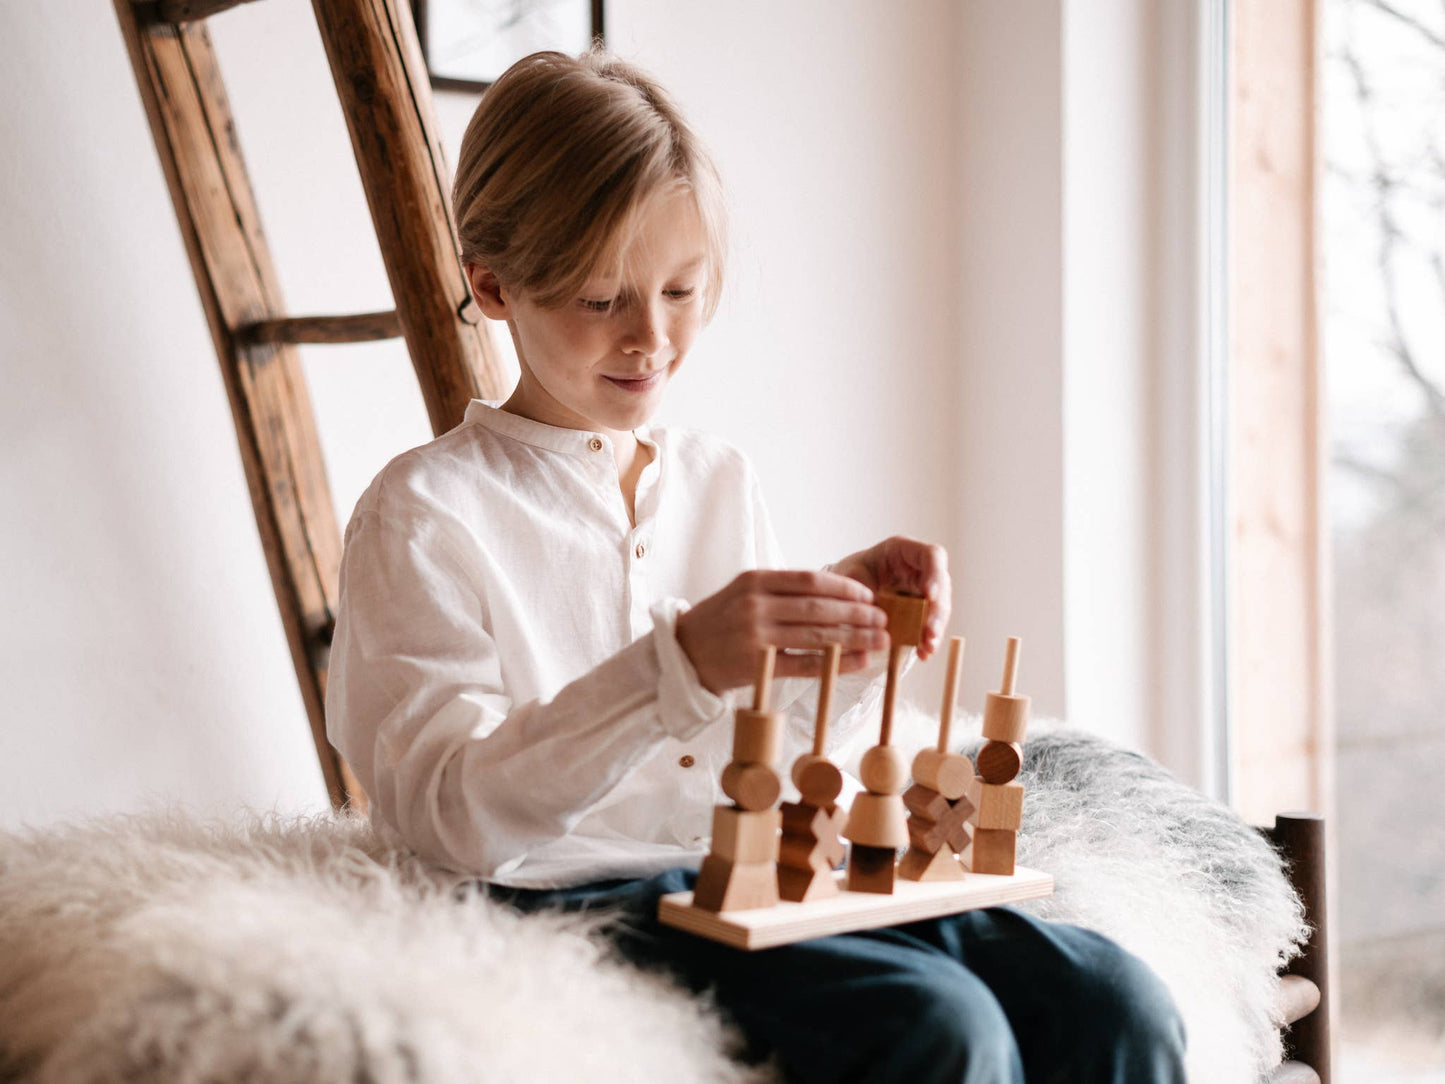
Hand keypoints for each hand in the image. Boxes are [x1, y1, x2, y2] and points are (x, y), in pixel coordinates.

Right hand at [674, 570, 888, 694]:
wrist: (683, 654)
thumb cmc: (721, 622)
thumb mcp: (744, 593)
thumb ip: (782, 590)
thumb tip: (835, 593)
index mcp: (755, 581)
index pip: (810, 581)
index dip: (844, 588)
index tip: (869, 596)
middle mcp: (755, 604)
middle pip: (818, 608)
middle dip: (857, 614)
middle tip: (883, 619)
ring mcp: (755, 635)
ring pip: (817, 635)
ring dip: (855, 638)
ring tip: (881, 640)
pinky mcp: (757, 664)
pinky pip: (807, 664)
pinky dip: (837, 663)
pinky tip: (859, 662)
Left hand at [826, 536, 950, 660]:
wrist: (846, 591)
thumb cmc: (849, 575)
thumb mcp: (849, 576)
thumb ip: (860, 590)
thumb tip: (871, 615)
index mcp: (903, 550)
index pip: (932, 555)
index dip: (935, 574)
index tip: (928, 594)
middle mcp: (920, 569)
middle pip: (941, 586)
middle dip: (937, 611)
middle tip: (930, 631)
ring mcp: (924, 591)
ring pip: (939, 609)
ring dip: (935, 629)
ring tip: (927, 647)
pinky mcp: (922, 612)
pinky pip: (930, 626)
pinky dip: (927, 641)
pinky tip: (923, 653)